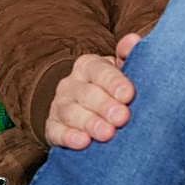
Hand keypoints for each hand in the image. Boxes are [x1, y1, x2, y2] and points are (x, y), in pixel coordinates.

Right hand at [44, 32, 141, 149]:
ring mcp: (59, 105)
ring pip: (71, 112)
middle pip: (87, 93)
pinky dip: (69, 137)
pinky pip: (57, 131)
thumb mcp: (122, 70)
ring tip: (108, 134)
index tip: (129, 95)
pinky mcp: (52, 127)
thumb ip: (129, 55)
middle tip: (122, 118)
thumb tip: (133, 41)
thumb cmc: (113, 88)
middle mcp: (70, 83)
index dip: (114, 82)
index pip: (100, 71)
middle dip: (105, 106)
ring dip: (90, 123)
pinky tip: (83, 143)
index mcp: (89, 65)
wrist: (89, 110)